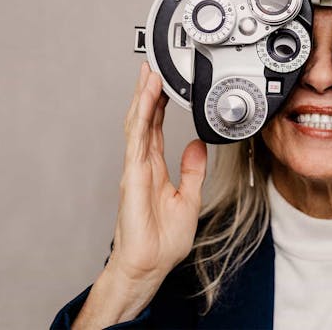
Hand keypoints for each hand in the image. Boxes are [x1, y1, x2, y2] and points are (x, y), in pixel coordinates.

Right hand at [74, 62, 206, 328]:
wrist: (149, 266)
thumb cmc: (162, 241)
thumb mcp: (188, 198)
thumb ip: (191, 170)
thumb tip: (197, 146)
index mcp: (154, 169)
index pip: (155, 128)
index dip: (158, 104)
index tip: (163, 84)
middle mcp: (142, 165)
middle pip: (143, 120)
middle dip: (147, 92)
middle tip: (153, 67)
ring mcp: (135, 169)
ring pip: (138, 124)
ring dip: (143, 98)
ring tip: (150, 73)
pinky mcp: (133, 176)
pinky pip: (137, 140)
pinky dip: (141, 118)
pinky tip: (145, 101)